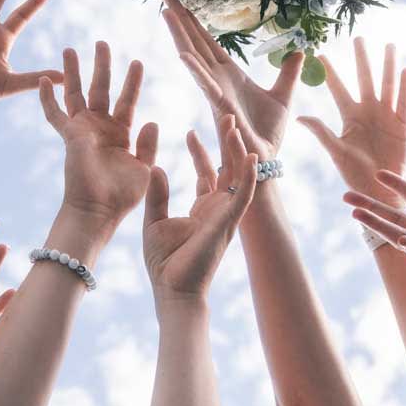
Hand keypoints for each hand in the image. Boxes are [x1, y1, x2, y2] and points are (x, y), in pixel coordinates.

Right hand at [39, 42, 159, 226]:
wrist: (98, 211)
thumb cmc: (122, 197)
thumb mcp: (145, 168)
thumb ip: (148, 144)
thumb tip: (152, 120)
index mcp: (120, 134)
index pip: (127, 101)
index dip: (131, 82)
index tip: (136, 61)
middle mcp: (100, 128)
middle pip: (100, 89)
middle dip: (101, 65)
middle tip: (101, 42)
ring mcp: (82, 130)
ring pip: (75, 93)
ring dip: (73, 71)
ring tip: (70, 48)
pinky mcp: (69, 136)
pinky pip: (54, 114)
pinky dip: (47, 98)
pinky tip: (43, 78)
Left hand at [142, 120, 258, 298]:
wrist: (171, 290)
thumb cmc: (163, 263)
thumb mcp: (153, 220)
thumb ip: (157, 194)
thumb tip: (156, 166)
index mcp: (201, 210)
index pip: (206, 174)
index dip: (201, 152)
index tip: (191, 130)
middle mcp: (217, 210)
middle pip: (227, 169)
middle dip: (227, 143)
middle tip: (226, 115)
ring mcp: (225, 216)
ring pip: (238, 176)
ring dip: (239, 150)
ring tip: (236, 125)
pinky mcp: (227, 223)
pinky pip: (243, 195)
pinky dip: (249, 176)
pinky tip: (252, 156)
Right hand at [160, 0, 301, 158]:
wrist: (265, 158)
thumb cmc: (268, 132)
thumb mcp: (283, 95)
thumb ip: (288, 73)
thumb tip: (299, 52)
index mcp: (229, 75)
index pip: (207, 42)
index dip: (194, 22)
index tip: (180, 3)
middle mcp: (217, 80)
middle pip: (195, 42)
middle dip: (180, 20)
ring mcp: (216, 91)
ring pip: (194, 57)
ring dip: (180, 36)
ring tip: (166, 13)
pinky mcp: (221, 105)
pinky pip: (205, 84)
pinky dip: (194, 69)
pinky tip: (183, 53)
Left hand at [300, 38, 405, 200]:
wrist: (378, 190)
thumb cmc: (354, 174)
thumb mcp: (336, 151)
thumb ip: (321, 132)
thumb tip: (300, 116)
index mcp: (349, 117)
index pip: (338, 88)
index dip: (330, 72)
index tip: (321, 53)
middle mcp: (367, 112)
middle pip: (364, 80)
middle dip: (361, 60)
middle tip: (358, 38)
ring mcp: (385, 117)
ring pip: (386, 85)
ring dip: (387, 66)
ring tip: (388, 45)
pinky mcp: (401, 126)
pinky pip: (403, 103)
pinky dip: (404, 88)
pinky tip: (404, 71)